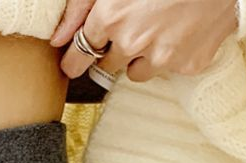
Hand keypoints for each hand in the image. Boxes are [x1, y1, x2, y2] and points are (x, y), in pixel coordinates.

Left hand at [50, 0, 238, 82]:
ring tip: (157, 28)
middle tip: (132, 26)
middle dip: (114, 49)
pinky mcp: (188, 64)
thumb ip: (79, 7)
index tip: (74, 62)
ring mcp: (162, 56)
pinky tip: (181, 31)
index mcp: (111, 17)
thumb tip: (57, 39)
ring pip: (136, 72)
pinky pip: (170, 70)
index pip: (78, 56)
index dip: (74, 59)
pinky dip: (172, 55)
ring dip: (140, 57)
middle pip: (107, 64)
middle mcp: (133, 42)